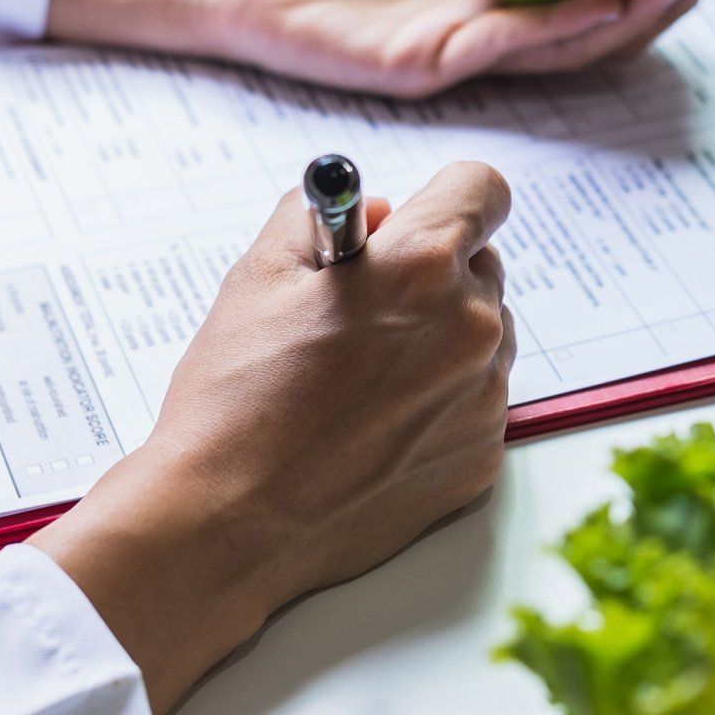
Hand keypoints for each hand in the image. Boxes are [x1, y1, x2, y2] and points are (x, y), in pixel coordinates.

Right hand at [30, 161, 514, 714]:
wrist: (230, 524)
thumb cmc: (237, 398)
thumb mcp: (260, 274)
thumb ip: (325, 217)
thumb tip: (378, 214)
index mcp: (422, 267)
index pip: (482, 190)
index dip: (445, 197)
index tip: (420, 218)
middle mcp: (471, 328)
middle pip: (481, 266)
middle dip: (432, 274)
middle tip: (364, 311)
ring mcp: (484, 399)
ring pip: (483, 337)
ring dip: (440, 340)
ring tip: (361, 379)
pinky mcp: (482, 458)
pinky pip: (476, 402)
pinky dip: (438, 404)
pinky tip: (373, 427)